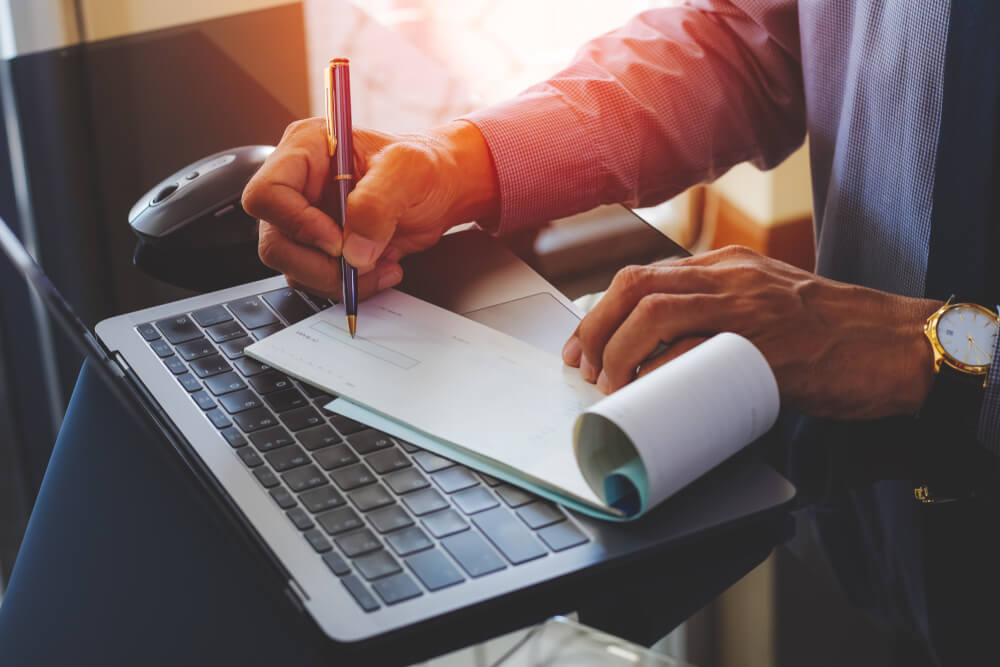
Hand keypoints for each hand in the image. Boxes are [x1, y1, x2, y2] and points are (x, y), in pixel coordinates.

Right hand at [242, 118, 498, 298]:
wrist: (442, 190)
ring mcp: (306, 220)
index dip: (296, 224)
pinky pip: (318, 279)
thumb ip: (377, 204)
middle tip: (360, 265)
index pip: (268, 194)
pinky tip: (380, 270)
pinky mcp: (321, 248)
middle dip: (318, 264)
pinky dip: (349, 286)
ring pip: (294, 268)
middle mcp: (298, 186)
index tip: (337, 241)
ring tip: (380, 267)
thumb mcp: (408, 170)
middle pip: (275, 241)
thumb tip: (353, 252)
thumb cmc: (424, 166)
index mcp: (306, 150)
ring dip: (337, 279)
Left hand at [562, 245, 942, 418]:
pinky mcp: (763, 341)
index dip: (602, 311)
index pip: (644, 276)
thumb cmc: (834, 334)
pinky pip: (692, 345)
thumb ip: (723, 316)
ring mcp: (746, 303)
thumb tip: (670, 358)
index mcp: (728, 265)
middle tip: (582, 365)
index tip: (584, 344)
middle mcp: (730, 275)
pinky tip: (643, 389)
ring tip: (608, 382)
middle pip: (635, 285)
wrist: (896, 345)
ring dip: (615, 348)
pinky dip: (656, 368)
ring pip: (653, 309)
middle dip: (595, 327)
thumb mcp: (768, 305)